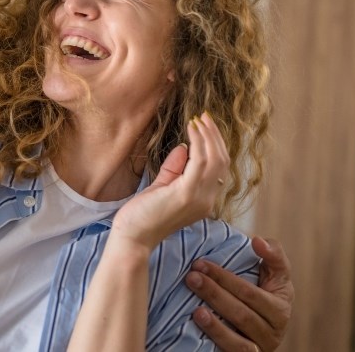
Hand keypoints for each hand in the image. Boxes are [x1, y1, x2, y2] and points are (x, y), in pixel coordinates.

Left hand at [110, 112, 228, 251]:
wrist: (133, 237)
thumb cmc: (144, 215)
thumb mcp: (162, 186)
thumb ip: (175, 169)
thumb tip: (184, 147)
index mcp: (204, 199)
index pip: (219, 168)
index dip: (215, 145)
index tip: (205, 126)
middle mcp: (208, 199)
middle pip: (222, 161)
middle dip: (215, 136)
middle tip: (206, 116)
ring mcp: (200, 197)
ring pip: (215, 159)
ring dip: (208, 135)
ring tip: (199, 119)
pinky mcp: (187, 193)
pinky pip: (200, 161)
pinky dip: (198, 142)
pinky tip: (191, 128)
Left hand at [186, 236, 293, 351]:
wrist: (260, 326)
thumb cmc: (264, 292)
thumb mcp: (275, 274)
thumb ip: (272, 254)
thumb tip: (258, 241)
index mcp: (280, 307)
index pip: (251, 293)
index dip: (225, 278)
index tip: (201, 262)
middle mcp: (273, 332)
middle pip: (242, 314)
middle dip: (214, 293)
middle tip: (191, 277)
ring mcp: (260, 348)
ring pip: (239, 339)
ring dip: (215, 325)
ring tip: (195, 309)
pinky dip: (218, 340)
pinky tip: (201, 327)